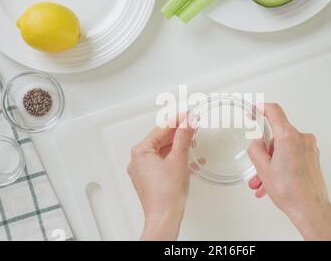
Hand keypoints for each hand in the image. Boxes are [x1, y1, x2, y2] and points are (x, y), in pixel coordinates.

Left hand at [127, 115, 193, 240]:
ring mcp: (143, 171)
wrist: (165, 217)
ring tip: (192, 139)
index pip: (161, 129)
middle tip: (192, 124)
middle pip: (160, 139)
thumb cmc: (167, 194)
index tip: (188, 114)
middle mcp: (138, 160)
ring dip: (178, 145)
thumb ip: (183, 137)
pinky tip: (188, 158)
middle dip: (178, 132)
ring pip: (162, 151)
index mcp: (141, 152)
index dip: (177, 120)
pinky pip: (162, 162)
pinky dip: (175, 157)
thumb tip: (187, 121)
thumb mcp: (178, 159)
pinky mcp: (150, 180)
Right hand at [248, 103, 330, 240]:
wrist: (310, 208)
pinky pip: (292, 156)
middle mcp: (302, 139)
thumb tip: (256, 143)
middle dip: (265, 152)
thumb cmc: (291, 191)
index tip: (255, 110)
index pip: (274, 111)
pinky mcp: (312, 158)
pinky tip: (273, 182)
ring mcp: (309, 149)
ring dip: (271, 163)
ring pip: (284, 149)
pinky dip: (282, 166)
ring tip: (263, 182)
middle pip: (277, 136)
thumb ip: (256, 149)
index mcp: (288, 137)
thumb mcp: (262, 168)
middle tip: (258, 167)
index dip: (261, 108)